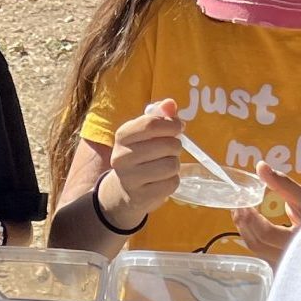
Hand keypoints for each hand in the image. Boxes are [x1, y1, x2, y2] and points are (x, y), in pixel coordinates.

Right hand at [97, 100, 184, 229]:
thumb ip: (160, 115)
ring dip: (175, 164)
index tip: (179, 127)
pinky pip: (171, 183)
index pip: (151, 124)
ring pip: (171, 165)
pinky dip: (172, 181)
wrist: (125, 190)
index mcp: (122, 136)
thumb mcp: (146, 132)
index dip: (172, 124)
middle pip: (167, 145)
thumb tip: (170, 104)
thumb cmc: (141, 154)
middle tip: (170, 150)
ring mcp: (130, 179)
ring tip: (165, 165)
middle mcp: (122, 157)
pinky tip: (162, 180)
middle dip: (176, 146)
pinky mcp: (141, 196)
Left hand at [236, 164, 300, 263]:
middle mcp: (289, 258)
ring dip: (245, 229)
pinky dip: (252, 236)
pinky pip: (260, 252)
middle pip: (256, 243)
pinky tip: (250, 223)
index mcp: (299, 242)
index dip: (250, 218)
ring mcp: (283, 265)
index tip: (242, 201)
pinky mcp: (279, 265)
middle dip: (243, 222)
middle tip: (238, 204)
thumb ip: (282, 184)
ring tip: (242, 210)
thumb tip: (260, 166)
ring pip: (256, 250)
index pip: (266, 234)